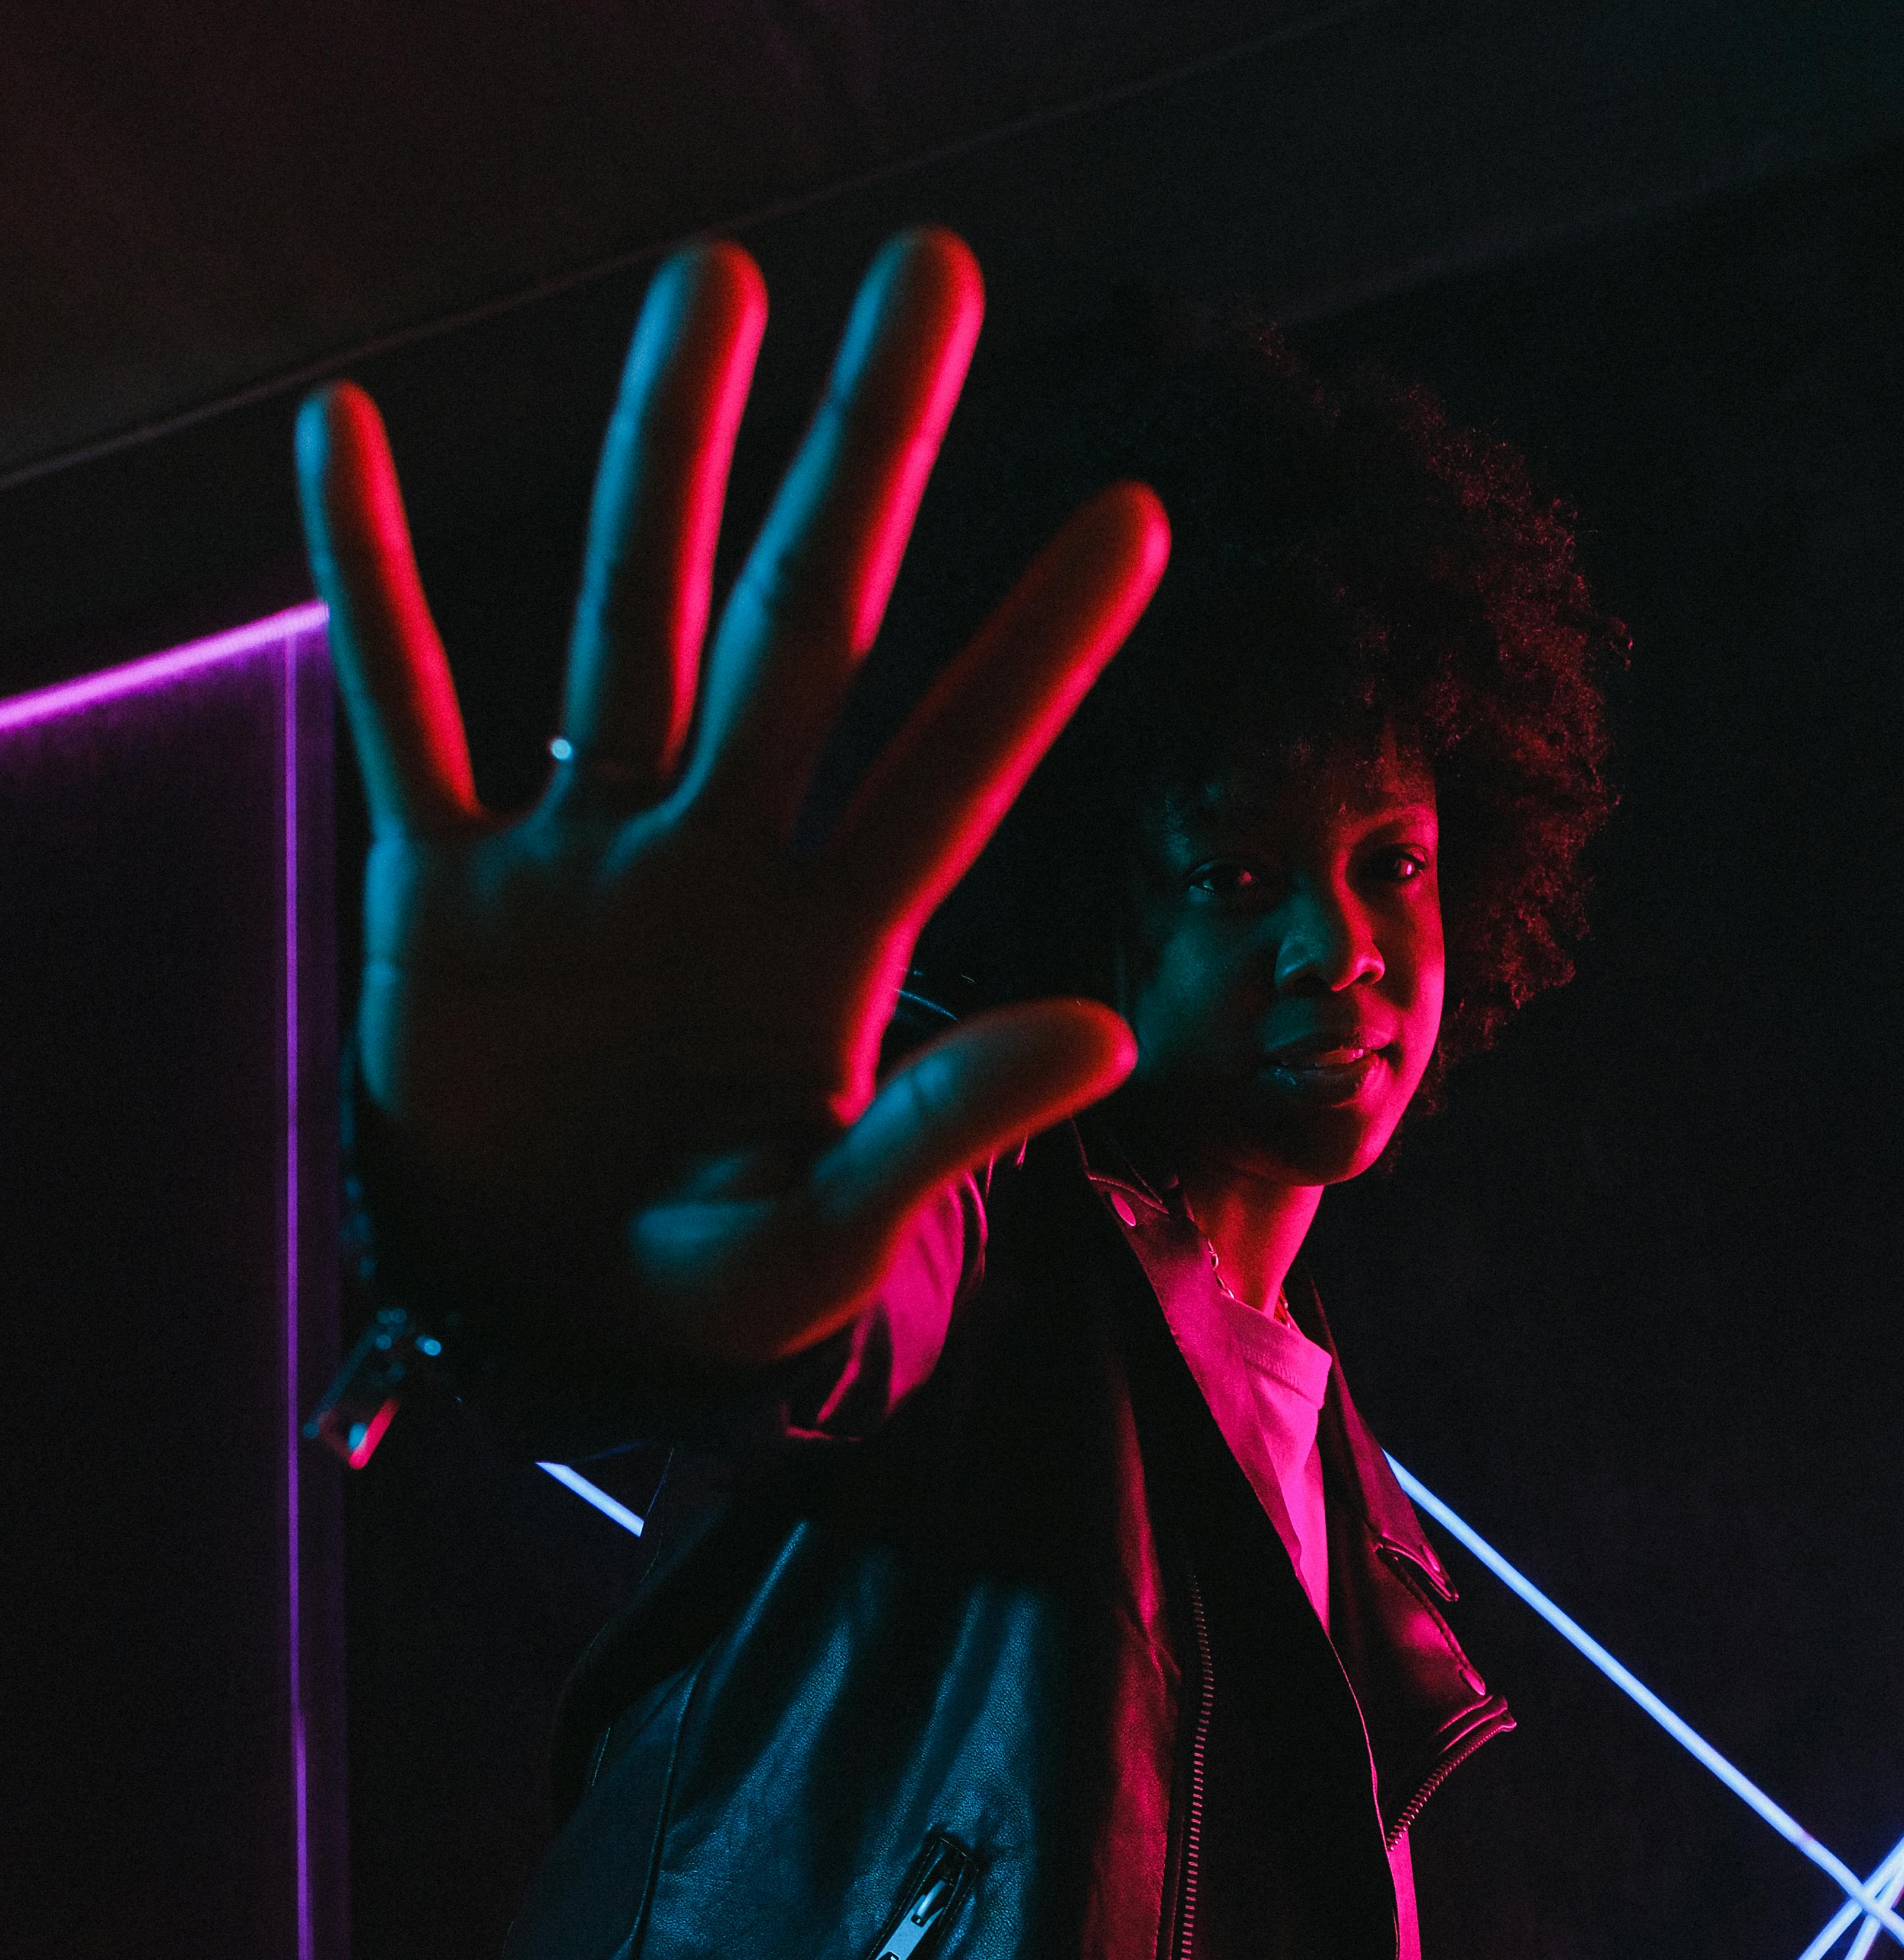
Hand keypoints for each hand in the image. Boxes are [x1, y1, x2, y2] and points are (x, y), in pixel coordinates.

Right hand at [296, 231, 1166, 1381]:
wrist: (548, 1325)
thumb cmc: (708, 1293)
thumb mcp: (830, 1230)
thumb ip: (947, 1123)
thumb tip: (1109, 1027)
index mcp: (830, 942)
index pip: (958, 766)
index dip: (1040, 648)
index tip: (1138, 513)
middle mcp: (721, 858)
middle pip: (810, 624)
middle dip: (868, 456)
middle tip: (937, 275)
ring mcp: (585, 856)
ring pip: (631, 618)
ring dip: (664, 457)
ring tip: (711, 280)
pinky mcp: (449, 888)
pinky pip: (404, 712)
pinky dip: (373, 585)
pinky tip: (350, 435)